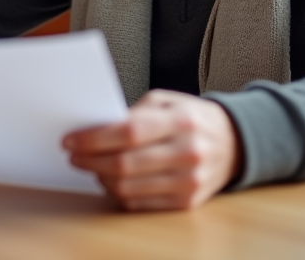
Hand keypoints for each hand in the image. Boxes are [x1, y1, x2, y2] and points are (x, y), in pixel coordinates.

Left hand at [63, 89, 242, 210]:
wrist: (233, 144)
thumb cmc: (191, 118)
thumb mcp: (166, 101)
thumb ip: (133, 113)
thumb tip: (95, 130)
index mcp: (182, 121)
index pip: (129, 132)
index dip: (94, 138)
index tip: (71, 140)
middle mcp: (188, 153)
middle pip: (125, 164)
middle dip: (90, 161)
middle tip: (74, 155)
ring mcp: (189, 181)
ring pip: (129, 188)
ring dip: (100, 178)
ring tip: (91, 166)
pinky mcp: (187, 202)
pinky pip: (140, 203)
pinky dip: (118, 193)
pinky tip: (110, 180)